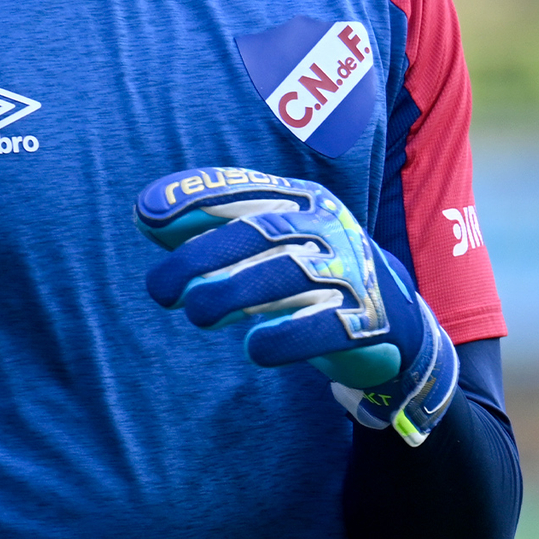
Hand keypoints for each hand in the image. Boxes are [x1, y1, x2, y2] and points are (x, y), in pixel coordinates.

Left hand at [136, 165, 457, 446]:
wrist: (393, 321)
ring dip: (234, 294)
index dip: (193, 198)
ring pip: (288, 274)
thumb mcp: (262, 244)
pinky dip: (288, 337)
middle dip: (200, 258)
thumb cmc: (306, 274)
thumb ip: (206, 228)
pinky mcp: (370, 320)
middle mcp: (328, 228)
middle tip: (160, 291)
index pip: (242, 190)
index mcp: (301, 200)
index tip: (144, 215)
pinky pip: (327, 326)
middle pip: (259, 231)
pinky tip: (255, 349)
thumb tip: (145, 214)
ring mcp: (352, 272)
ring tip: (199, 315)